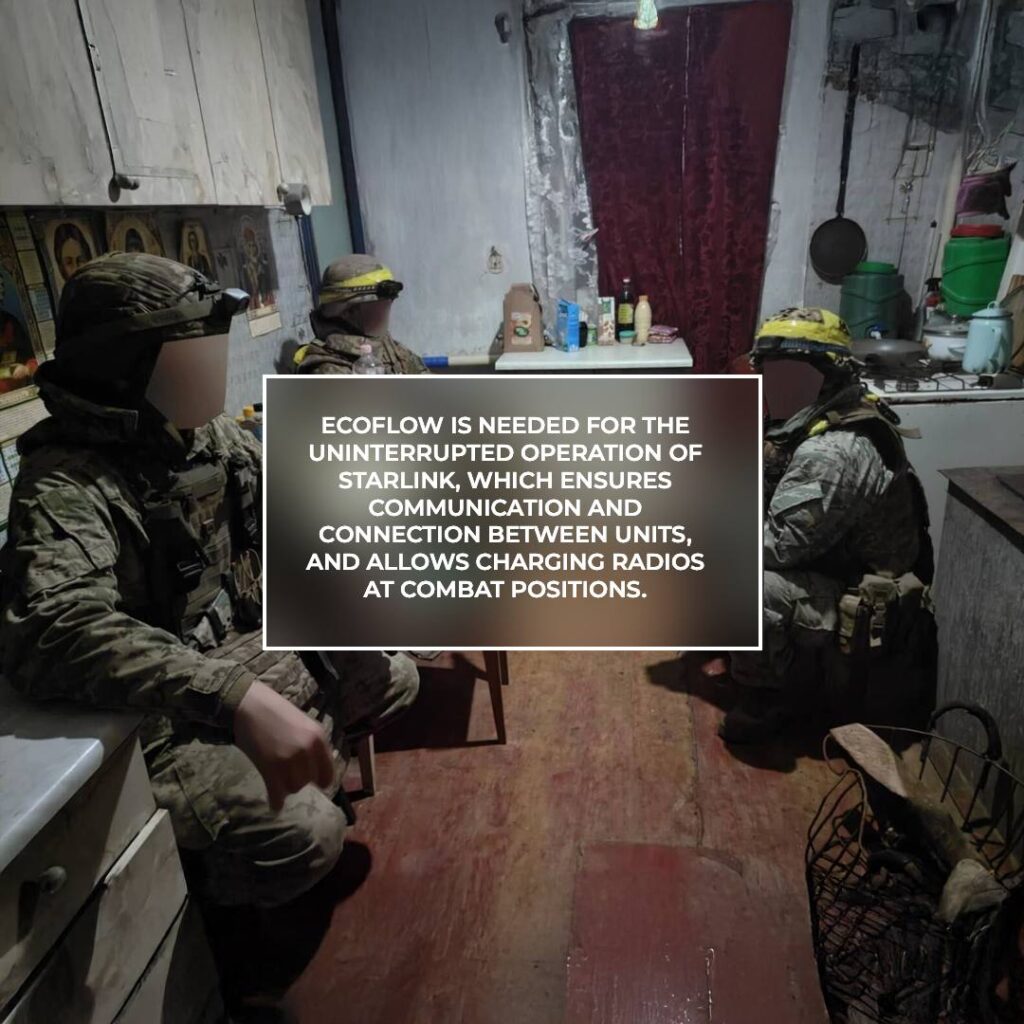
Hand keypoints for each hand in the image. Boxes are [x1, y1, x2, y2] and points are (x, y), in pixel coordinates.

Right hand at [233, 681, 334, 809]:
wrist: (248, 704)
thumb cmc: (275, 711)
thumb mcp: (303, 723)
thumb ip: (312, 744)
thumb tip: (317, 767)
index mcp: (318, 737)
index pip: (328, 772)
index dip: (322, 780)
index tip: (317, 785)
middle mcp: (307, 750)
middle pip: (309, 781)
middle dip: (300, 780)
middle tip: (288, 775)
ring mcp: (289, 760)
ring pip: (294, 788)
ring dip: (287, 787)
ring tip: (279, 780)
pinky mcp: (270, 768)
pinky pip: (277, 793)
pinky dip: (276, 802)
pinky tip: (275, 806)